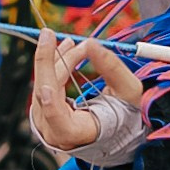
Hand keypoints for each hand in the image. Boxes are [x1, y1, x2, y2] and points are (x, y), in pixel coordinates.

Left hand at [30, 29, 142, 152]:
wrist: (116, 128)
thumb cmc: (124, 113)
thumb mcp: (127, 90)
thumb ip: (111, 67)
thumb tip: (89, 43)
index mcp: (75, 133)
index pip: (57, 121)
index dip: (50, 105)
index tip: (46, 87)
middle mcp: (53, 131)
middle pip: (45, 94)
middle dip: (54, 61)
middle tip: (54, 36)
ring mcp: (44, 122)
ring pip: (42, 85)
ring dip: (55, 59)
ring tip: (71, 43)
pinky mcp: (42, 112)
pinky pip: (42, 84)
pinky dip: (53, 65)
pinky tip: (65, 50)